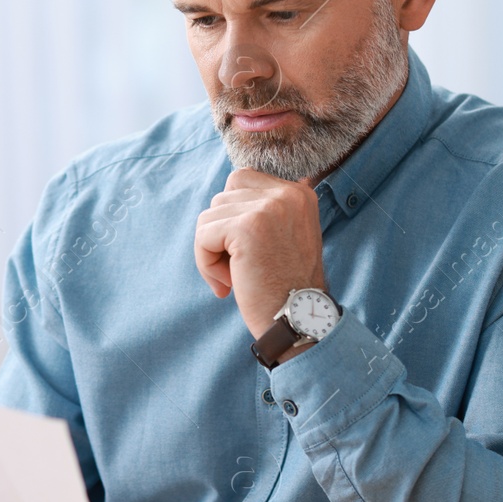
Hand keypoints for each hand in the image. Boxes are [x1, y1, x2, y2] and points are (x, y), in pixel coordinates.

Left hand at [194, 168, 326, 339]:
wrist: (299, 321)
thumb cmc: (285, 288)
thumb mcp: (284, 237)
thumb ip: (262, 213)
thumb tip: (222, 200)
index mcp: (299, 193)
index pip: (241, 180)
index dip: (232, 217)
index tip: (243, 251)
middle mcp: (288, 194)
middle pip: (222, 198)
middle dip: (220, 235)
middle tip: (236, 269)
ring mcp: (268, 208)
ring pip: (209, 217)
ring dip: (211, 251)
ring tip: (233, 279)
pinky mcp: (247, 227)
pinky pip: (203, 235)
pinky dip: (205, 262)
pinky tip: (226, 284)